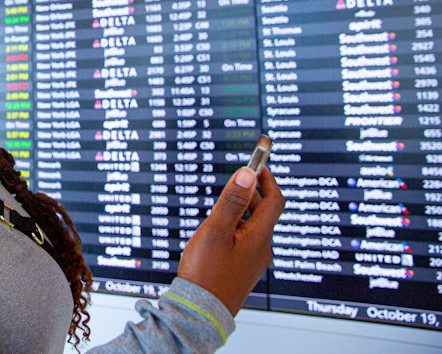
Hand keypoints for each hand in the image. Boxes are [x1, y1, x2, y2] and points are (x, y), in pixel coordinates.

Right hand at [177, 166, 284, 315]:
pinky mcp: (243, 269)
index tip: (259, 164)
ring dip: (242, 211)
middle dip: (253, 193)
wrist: (201, 311)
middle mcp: (262, 248)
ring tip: (222, 206)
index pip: (275, 200)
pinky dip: (236, 228)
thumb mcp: (217, 230)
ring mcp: (253, 260)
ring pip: (253, 227)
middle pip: (264, 212)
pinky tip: (218, 232)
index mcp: (259, 236)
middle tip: (238, 180)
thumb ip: (232, 201)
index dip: (268, 179)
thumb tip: (248, 174)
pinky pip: (245, 241)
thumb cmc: (207, 273)